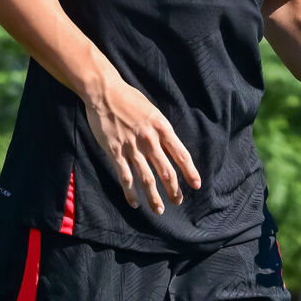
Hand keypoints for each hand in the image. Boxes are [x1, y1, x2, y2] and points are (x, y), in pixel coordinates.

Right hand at [84, 75, 201, 212]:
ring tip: (159, 209)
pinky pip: (125, 176)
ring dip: (154, 197)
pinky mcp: (115, 150)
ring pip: (147, 178)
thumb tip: (171, 147)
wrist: (104, 91)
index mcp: (161, 128)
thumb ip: (161, 129)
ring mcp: (132, 146)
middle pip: (166, 171)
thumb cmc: (129, 98)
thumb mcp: (152, 110)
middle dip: (174, 189)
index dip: (190, 172)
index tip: (196, 185)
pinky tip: (134, 203)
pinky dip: (130, 192)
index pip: (181, 154)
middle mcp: (149, 139)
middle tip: (177, 201)